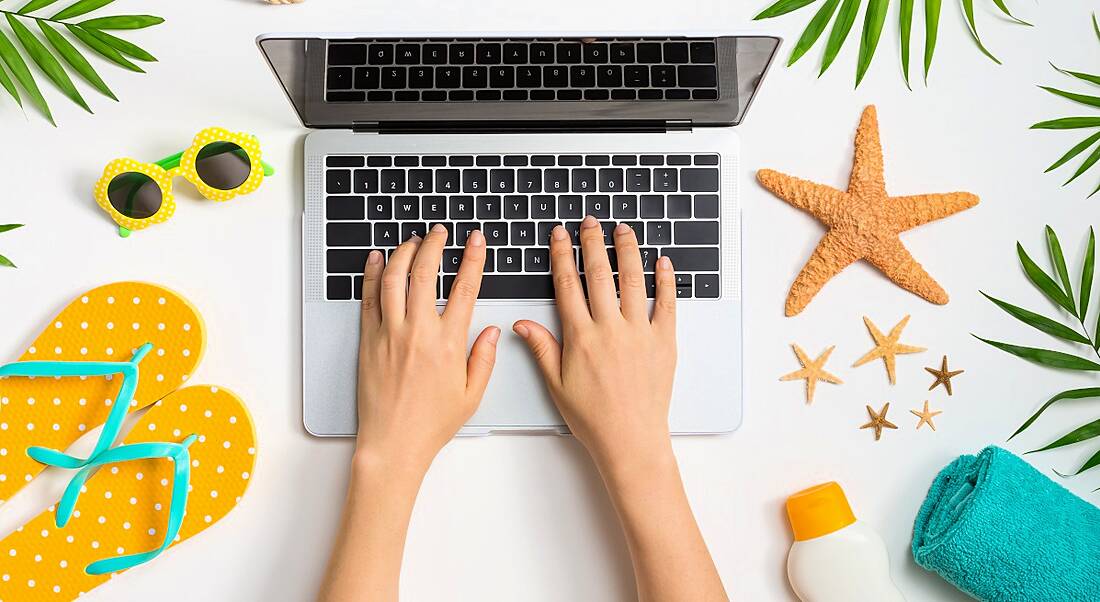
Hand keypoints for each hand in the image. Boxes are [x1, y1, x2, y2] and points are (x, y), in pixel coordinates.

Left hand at [356, 225, 498, 470]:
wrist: (393, 443)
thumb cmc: (431, 424)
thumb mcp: (472, 394)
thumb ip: (484, 358)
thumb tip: (491, 330)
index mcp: (449, 343)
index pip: (464, 289)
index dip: (472, 259)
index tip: (475, 241)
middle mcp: (418, 332)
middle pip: (425, 273)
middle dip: (434, 245)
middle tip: (439, 232)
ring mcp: (390, 334)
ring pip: (395, 279)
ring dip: (404, 253)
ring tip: (412, 241)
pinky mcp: (368, 341)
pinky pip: (369, 299)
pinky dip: (373, 274)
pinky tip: (378, 260)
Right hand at [513, 215, 677, 472]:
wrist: (630, 440)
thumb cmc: (593, 417)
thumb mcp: (557, 384)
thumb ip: (542, 348)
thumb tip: (521, 323)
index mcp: (580, 337)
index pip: (568, 285)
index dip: (563, 256)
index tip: (560, 236)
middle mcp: (610, 329)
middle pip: (600, 274)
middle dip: (593, 243)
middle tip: (590, 222)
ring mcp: (639, 333)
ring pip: (632, 281)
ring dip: (627, 251)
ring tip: (623, 230)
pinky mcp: (663, 342)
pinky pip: (666, 304)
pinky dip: (665, 281)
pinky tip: (662, 262)